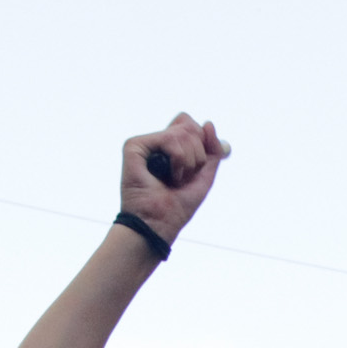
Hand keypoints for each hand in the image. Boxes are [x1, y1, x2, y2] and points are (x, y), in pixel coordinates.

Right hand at [119, 115, 228, 250]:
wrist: (160, 224)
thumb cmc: (178, 206)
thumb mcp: (205, 176)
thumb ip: (212, 150)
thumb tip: (208, 123)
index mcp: (171, 148)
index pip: (190, 125)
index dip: (202, 142)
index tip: (198, 167)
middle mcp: (157, 143)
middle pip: (189, 126)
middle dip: (197, 156)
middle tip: (183, 177)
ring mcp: (145, 144)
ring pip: (183, 133)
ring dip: (189, 162)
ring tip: (175, 179)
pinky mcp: (134, 146)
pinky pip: (170, 139)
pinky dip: (178, 160)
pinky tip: (168, 175)